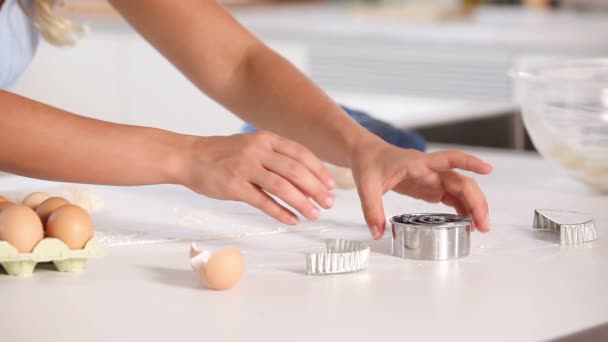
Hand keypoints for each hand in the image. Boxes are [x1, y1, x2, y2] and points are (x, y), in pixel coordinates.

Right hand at [180, 131, 334, 224]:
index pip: (301, 153)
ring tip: (315, 214)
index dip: (319, 170)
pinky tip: (292, 220)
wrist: (189, 157)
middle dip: (316, 188)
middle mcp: (258, 151)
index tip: (332, 184)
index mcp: (266, 139)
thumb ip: (275, 155)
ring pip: (283, 186)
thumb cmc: (222, 154)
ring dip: (302, 202)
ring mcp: (245, 168)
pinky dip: (281, 212)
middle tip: (329, 202)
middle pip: (296, 170)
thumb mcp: (252, 146)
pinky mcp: (234, 186)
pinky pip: (263, 201)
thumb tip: (303, 173)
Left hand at [351, 139, 492, 238]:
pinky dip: (462, 209)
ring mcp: (432, 178)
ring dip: (473, 207)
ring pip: (461, 191)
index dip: (469, 162)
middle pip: (462, 182)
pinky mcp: (430, 187)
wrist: (366, 155)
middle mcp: (430, 169)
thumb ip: (372, 210)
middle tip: (483, 225)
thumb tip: (378, 233)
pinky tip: (467, 222)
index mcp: (418, 163)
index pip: (449, 159)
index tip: (488, 169)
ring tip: (479, 228)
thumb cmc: (369, 163)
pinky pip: (451, 197)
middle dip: (476, 202)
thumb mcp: (366, 186)